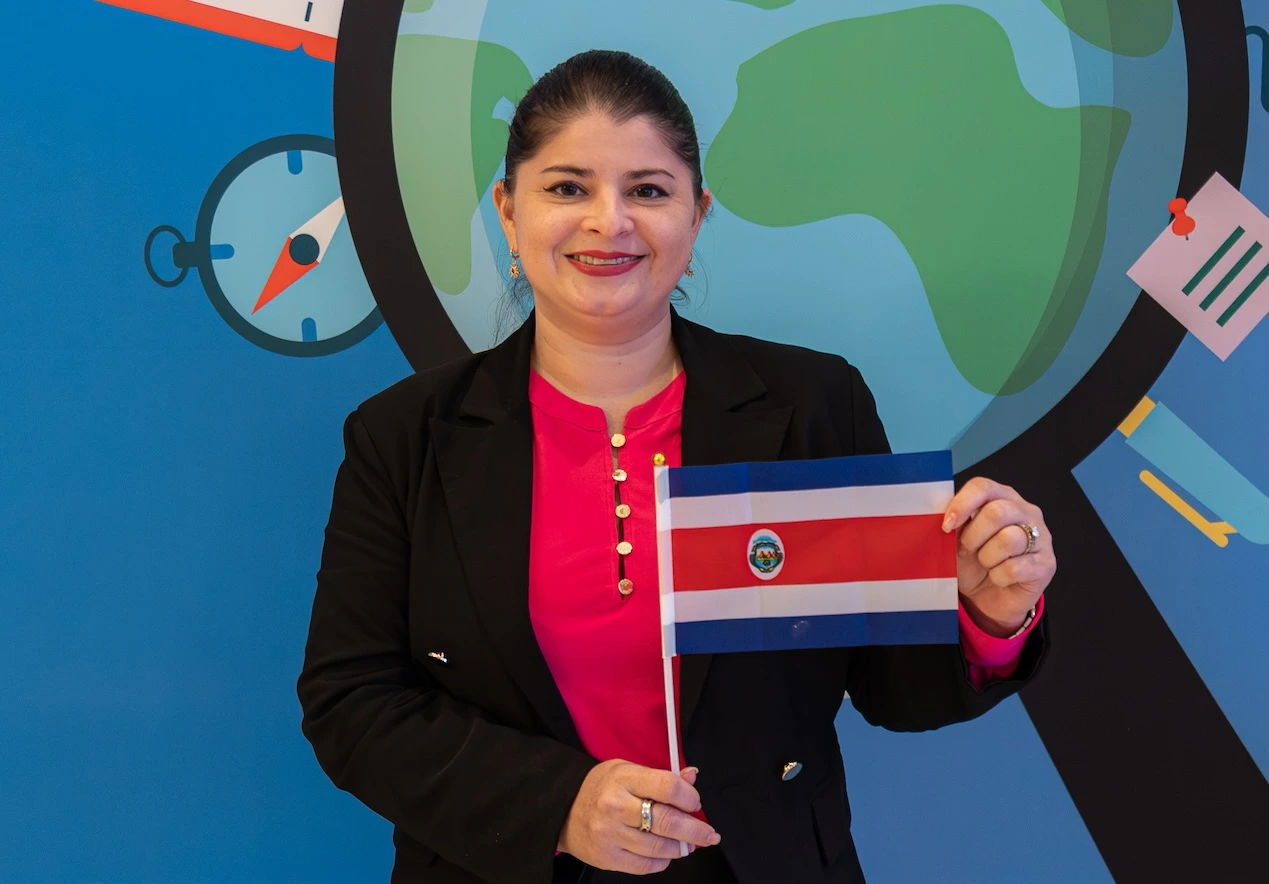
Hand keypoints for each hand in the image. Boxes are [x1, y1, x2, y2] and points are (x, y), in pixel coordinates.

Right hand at [557, 760, 720, 873]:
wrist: (563, 810)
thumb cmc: (601, 787)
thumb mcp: (627, 770)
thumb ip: (660, 776)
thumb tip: (692, 777)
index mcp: (623, 778)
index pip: (667, 787)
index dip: (689, 797)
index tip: (695, 803)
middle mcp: (616, 806)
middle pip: (667, 821)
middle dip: (696, 830)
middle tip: (709, 834)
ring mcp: (610, 834)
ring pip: (659, 847)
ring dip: (681, 847)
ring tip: (687, 843)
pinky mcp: (607, 857)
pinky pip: (645, 865)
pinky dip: (662, 861)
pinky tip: (665, 853)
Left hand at [942, 477, 1055, 636]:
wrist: (988, 598)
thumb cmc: (973, 563)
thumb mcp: (956, 540)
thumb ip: (954, 523)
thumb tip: (945, 518)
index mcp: (1001, 497)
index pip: (983, 486)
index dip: (962, 504)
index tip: (946, 526)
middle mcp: (1026, 511)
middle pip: (997, 512)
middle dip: (973, 536)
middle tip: (965, 551)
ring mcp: (1041, 536)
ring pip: (1008, 539)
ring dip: (986, 557)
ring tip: (985, 564)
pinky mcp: (1047, 563)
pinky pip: (1015, 567)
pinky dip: (998, 576)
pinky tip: (998, 577)